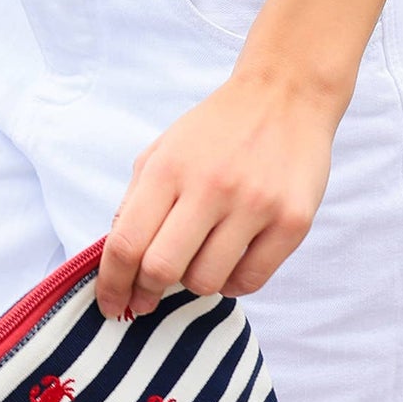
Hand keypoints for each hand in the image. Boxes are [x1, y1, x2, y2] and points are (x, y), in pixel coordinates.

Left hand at [95, 66, 341, 321]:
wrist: (284, 96)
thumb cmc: (217, 129)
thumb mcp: (163, 150)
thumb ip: (137, 201)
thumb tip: (116, 258)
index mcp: (168, 168)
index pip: (126, 242)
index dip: (111, 283)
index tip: (110, 305)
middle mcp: (210, 187)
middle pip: (162, 269)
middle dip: (146, 293)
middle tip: (146, 298)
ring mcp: (255, 206)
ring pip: (207, 282)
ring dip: (193, 284)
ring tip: (195, 263)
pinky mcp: (292, 222)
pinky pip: (251, 281)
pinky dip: (231, 284)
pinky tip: (228, 263)